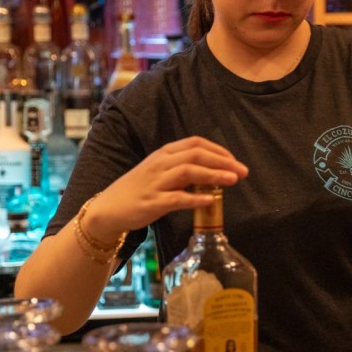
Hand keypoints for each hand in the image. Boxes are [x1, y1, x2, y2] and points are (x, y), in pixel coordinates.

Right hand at [83, 136, 248, 239]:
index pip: (196, 143)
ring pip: (188, 172)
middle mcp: (160, 164)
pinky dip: (195, 198)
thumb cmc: (137, 190)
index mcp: (163, 153)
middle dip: (223, 161)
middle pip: (196, 155)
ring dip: (214, 175)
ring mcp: (155, 182)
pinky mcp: (152, 202)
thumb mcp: (159, 171)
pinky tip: (210, 200)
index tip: (234, 161)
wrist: (108, 208)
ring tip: (233, 180)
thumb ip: (182, 168)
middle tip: (243, 171)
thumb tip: (212, 172)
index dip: (219, 150)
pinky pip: (177, 198)